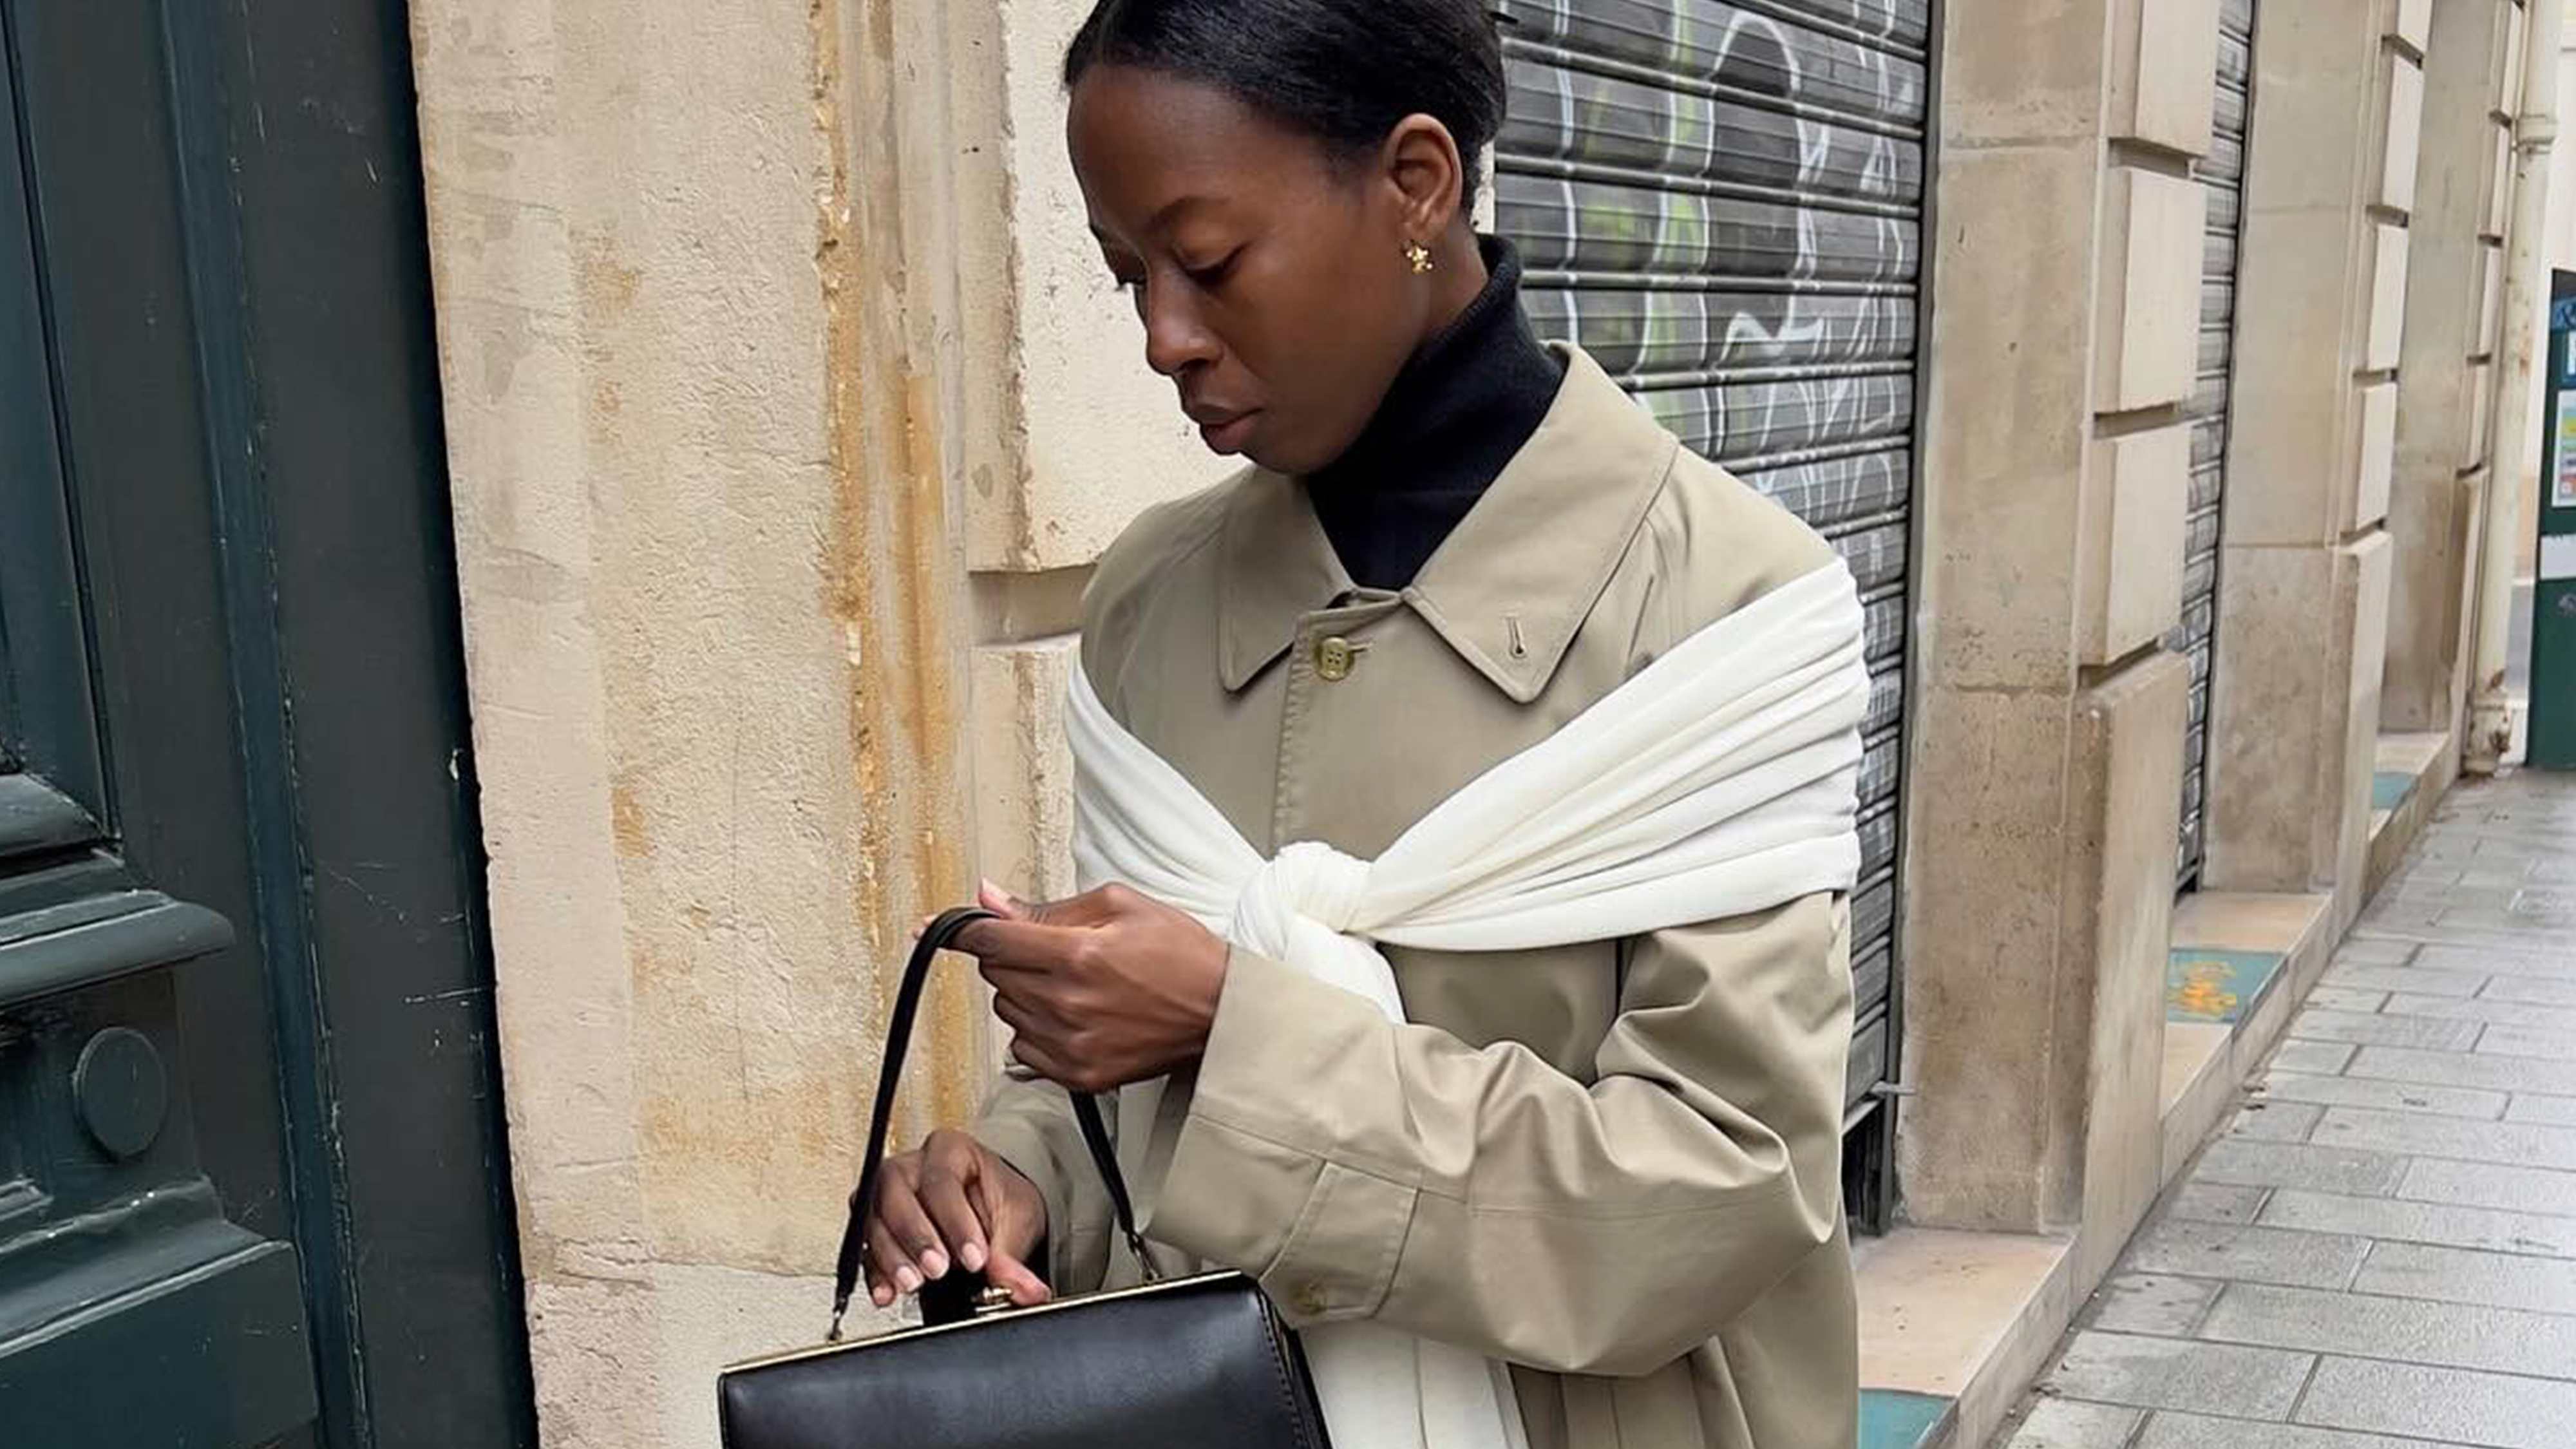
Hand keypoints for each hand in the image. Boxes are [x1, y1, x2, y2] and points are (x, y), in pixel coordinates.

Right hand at [859, 1128, 1051, 1308]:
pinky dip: (875, 1273)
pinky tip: (887, 1292)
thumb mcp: (1017, 1221)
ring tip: (913, 1283)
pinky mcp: (877, 1226)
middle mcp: (911, 1167)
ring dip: (891, 1256)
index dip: (956, 1223)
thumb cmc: (999, 1200)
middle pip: (896, 1194)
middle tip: (937, 1269)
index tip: (974, 1259)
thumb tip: (1024, 1289)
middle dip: (916, 1236)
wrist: (989, 1209)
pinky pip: (864, 1247)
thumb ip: (1012, 1257)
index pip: (942, 1181)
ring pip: (874, 1219)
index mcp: (950, 1150)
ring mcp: (887, 1194)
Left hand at [959, 879, 1228, 1095]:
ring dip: (1027, 993)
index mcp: (1077, 955)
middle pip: (995, 974)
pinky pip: (1023, 1049)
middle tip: (1056, 951)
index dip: (961, 930)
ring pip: (1007, 1011)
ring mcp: (1071, 1045)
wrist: (1220, 1013)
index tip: (938, 927)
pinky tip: (1075, 1016)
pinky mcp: (1078, 1075)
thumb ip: (1048, 907)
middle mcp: (1068, 1003)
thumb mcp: (1120, 906)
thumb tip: (991, 900)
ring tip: (1076, 985)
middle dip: (1014, 955)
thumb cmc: (1180, 955)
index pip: (991, 940)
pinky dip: (1038, 1030)